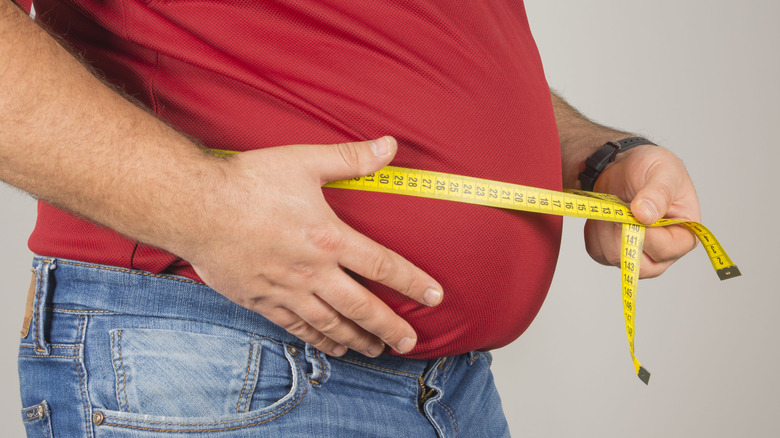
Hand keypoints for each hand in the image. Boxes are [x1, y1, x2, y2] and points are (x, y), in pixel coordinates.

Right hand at [175, 137, 442, 356]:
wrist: (196, 207)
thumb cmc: (249, 181)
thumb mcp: (304, 161)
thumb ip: (351, 158)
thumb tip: (391, 146)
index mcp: (329, 238)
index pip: (383, 266)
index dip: (413, 282)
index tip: (435, 297)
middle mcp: (313, 271)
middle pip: (362, 307)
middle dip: (390, 327)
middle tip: (410, 343)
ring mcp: (287, 290)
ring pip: (331, 324)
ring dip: (359, 339)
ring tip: (378, 350)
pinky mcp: (262, 301)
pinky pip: (297, 327)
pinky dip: (319, 340)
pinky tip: (333, 348)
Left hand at [583, 145, 700, 277]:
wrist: (623, 167)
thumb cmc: (651, 168)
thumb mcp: (663, 171)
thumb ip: (658, 193)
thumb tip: (646, 216)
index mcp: (685, 234)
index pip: (667, 250)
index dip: (646, 235)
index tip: (631, 211)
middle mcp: (664, 252)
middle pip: (639, 264)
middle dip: (622, 233)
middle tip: (618, 207)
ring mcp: (638, 255)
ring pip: (613, 257)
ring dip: (606, 228)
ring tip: (614, 205)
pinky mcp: (614, 253)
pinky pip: (597, 252)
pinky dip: (594, 232)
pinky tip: (603, 215)